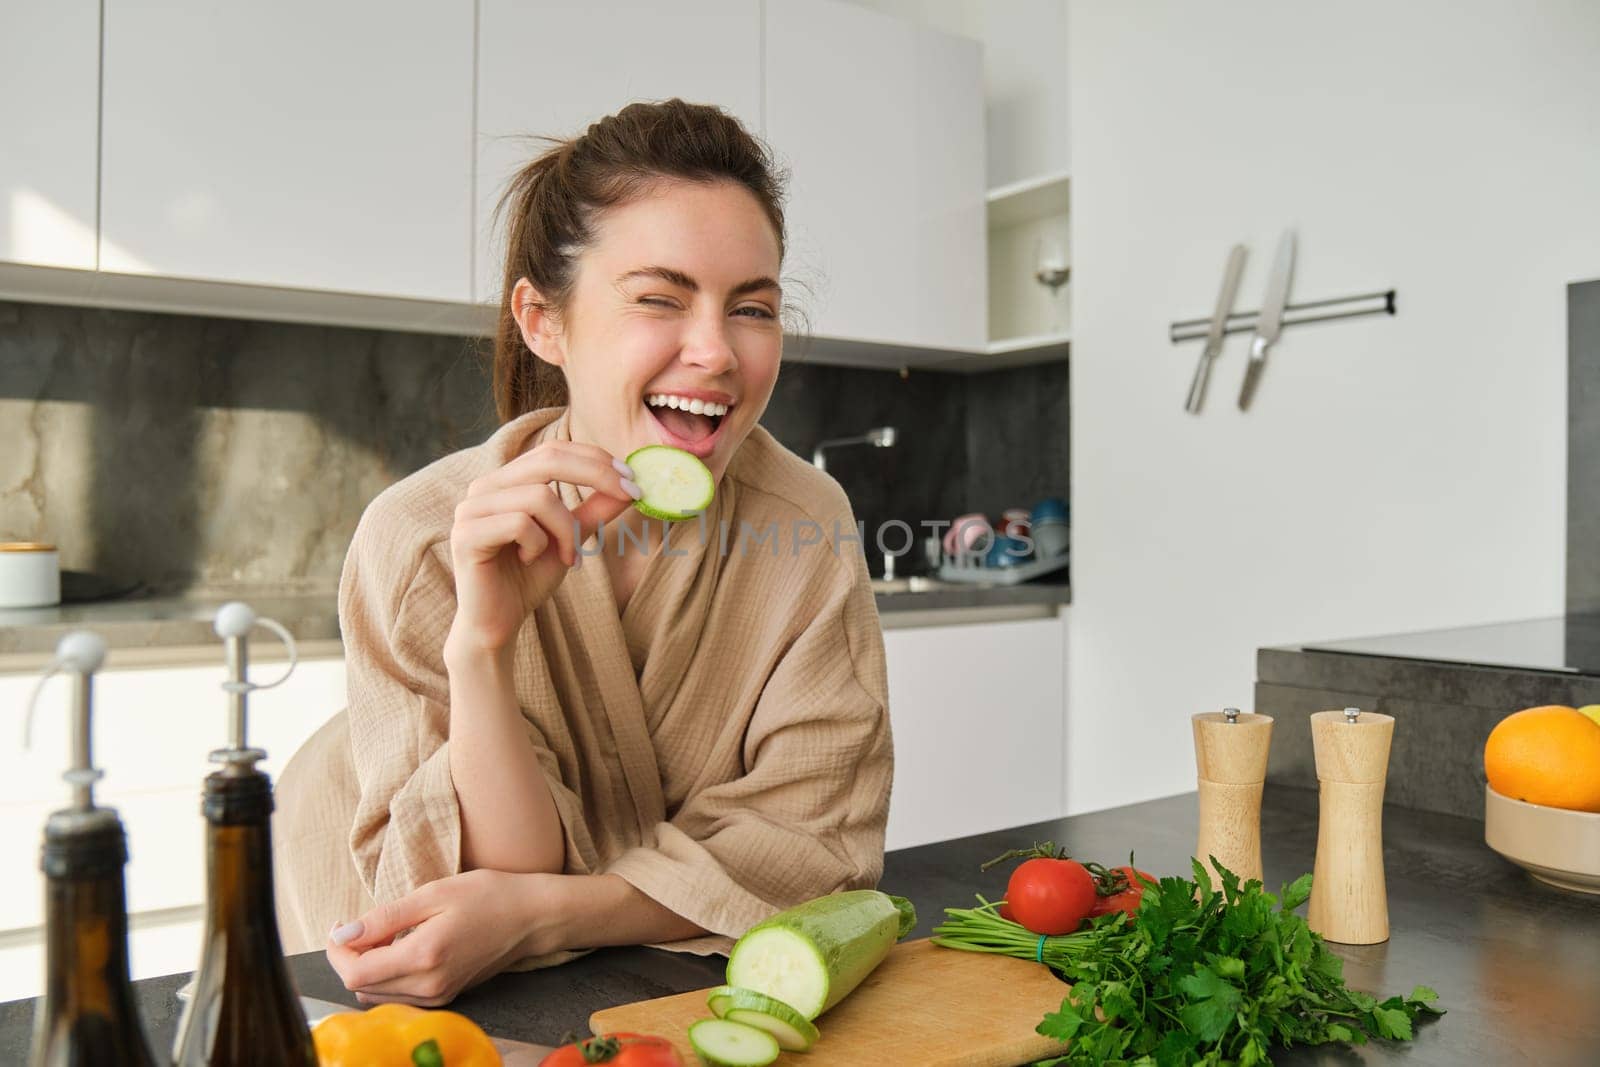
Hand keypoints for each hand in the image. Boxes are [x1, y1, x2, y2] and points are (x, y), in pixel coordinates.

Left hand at [326, 869, 563, 1006]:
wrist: (532, 918)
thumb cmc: (488, 896)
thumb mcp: (433, 894)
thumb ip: (384, 918)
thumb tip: (343, 934)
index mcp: (423, 957)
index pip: (355, 972)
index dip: (337, 951)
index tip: (340, 925)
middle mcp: (428, 986)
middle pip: (361, 987)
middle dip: (349, 957)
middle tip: (357, 925)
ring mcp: (438, 996)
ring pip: (377, 994)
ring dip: (367, 967)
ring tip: (381, 934)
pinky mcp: (445, 996)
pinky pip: (399, 995)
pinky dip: (387, 975)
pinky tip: (400, 948)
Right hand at [446, 441, 639, 656]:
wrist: (497, 622)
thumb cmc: (529, 577)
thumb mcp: (570, 537)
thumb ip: (594, 509)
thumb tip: (629, 483)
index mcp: (507, 480)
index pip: (554, 450)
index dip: (596, 459)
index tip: (632, 479)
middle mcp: (485, 486)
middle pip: (548, 460)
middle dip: (596, 475)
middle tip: (628, 495)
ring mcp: (471, 508)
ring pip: (539, 497)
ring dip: (566, 530)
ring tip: (566, 556)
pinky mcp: (466, 534)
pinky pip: (520, 523)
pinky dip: (539, 544)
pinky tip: (530, 561)